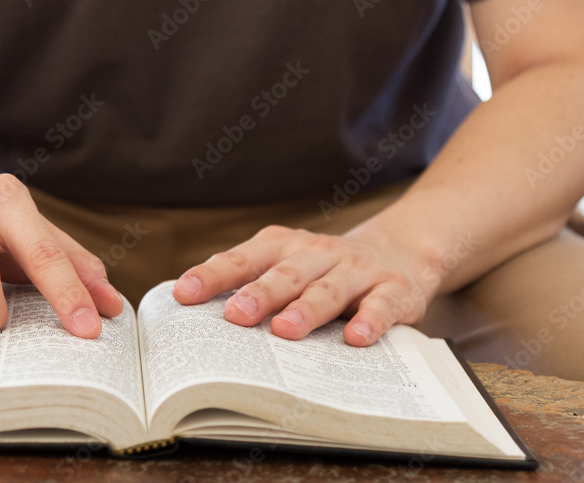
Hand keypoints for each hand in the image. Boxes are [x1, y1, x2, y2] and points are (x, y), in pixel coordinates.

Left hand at [171, 225, 439, 344]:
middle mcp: (318, 253)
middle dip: (259, 293)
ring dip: (306, 310)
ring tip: (284, 330)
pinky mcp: (393, 289)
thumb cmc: (323, 267)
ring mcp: (357, 270)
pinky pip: (381, 306)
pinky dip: (369, 321)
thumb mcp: (286, 263)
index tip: (184, 293)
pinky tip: (355, 338)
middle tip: (235, 315)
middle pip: (285, 274)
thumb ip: (248, 279)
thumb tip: (191, 307)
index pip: (243, 259)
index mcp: (283, 246)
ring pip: (328, 290)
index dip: (213, 275)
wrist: (399, 250)